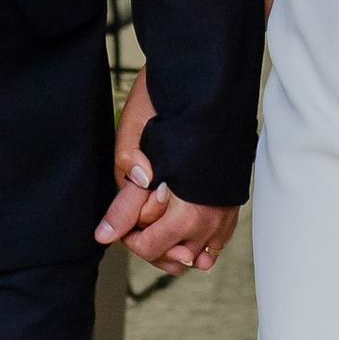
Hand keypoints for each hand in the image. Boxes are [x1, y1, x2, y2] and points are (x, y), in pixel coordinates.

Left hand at [95, 78, 235, 273]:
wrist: (204, 83)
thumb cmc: (165, 107)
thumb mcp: (133, 148)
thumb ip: (124, 198)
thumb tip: (105, 235)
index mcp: (188, 209)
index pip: (151, 248)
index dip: (129, 239)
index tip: (122, 223)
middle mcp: (212, 216)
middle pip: (176, 256)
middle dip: (153, 243)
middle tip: (138, 221)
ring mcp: (226, 210)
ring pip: (199, 252)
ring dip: (176, 244)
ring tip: (158, 224)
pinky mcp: (233, 201)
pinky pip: (218, 238)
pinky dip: (199, 239)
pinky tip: (182, 225)